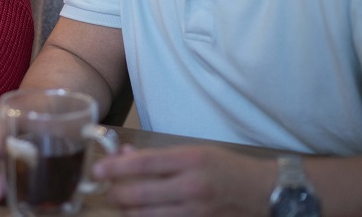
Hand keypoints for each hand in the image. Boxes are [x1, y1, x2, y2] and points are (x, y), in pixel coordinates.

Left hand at [92, 144, 273, 216]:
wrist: (263, 192)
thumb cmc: (226, 167)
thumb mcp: (194, 151)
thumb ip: (158, 156)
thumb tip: (124, 154)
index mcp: (190, 160)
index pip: (143, 164)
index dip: (115, 167)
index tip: (97, 169)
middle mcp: (191, 186)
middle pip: (139, 195)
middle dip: (116, 194)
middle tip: (108, 189)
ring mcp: (195, 212)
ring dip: (127, 211)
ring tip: (122, 204)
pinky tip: (142, 214)